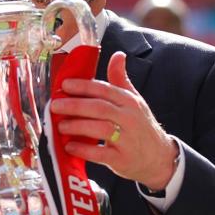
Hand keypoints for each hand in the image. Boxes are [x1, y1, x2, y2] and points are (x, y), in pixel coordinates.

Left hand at [50, 52, 177, 190]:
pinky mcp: (122, 159)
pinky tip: (70, 146)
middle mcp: (129, 118)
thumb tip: (118, 55)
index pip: (104, 90)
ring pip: (100, 128)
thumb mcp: (135, 101)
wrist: (159, 158)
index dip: (83, 86)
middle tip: (55, 106)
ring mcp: (127, 140)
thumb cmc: (141, 126)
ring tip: (60, 126)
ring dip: (77, 126)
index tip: (64, 85)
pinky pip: (100, 154)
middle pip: (100, 107)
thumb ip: (121, 79)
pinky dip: (84, 150)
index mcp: (129, 101)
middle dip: (75, 105)